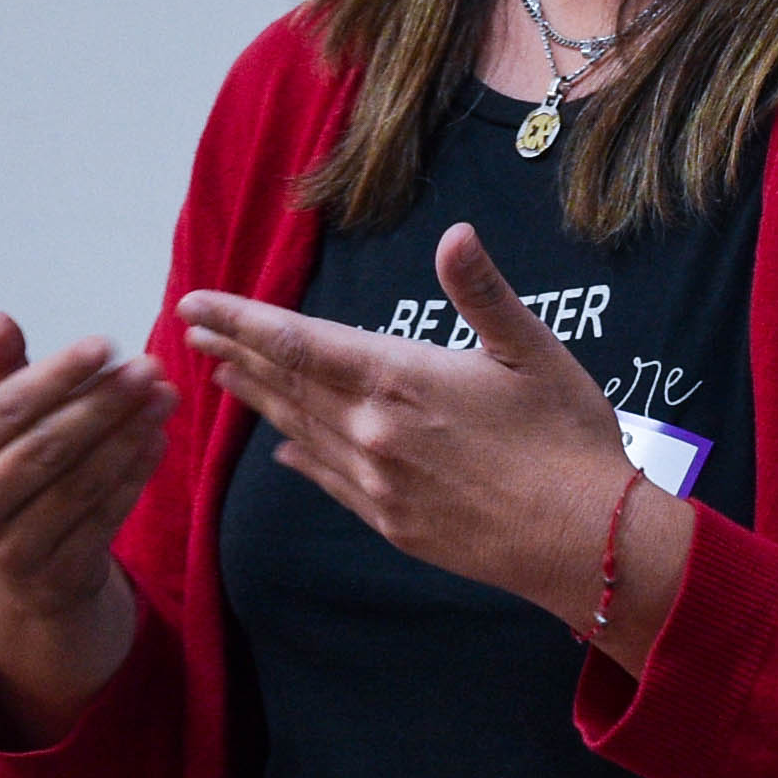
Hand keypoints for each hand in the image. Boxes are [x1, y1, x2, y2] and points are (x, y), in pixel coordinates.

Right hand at [0, 313, 172, 730]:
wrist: (26, 568)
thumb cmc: (15, 470)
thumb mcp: (0, 420)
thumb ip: (1, 371)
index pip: (8, 408)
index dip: (59, 375)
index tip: (107, 343)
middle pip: (46, 447)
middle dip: (104, 403)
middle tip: (150, 367)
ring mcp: (10, 548)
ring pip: (80, 484)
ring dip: (128, 436)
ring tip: (164, 396)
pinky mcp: (54, 577)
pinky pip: (104, 519)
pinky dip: (135, 476)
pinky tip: (158, 439)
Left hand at [182, 226, 691, 658]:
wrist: (587, 542)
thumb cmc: (568, 438)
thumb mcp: (532, 350)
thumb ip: (482, 292)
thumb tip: (454, 234)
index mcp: (399, 379)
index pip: (296, 341)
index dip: (240, 320)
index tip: (195, 304)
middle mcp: (372, 431)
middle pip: (286, 384)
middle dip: (234, 353)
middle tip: (190, 329)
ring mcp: (377, 482)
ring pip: (299, 430)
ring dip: (257, 399)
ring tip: (221, 375)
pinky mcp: (391, 523)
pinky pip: (328, 480)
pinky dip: (299, 455)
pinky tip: (282, 446)